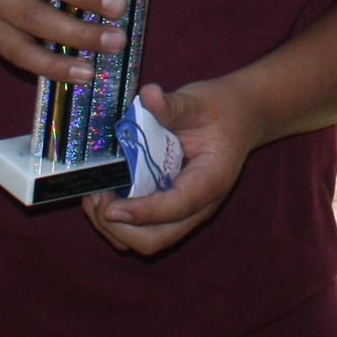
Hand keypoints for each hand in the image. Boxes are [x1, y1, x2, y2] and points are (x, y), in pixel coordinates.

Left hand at [82, 80, 254, 255]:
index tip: (110, 207)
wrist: (240, 118)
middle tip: (97, 197)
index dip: (142, 211)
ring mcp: (185, 212)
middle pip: (156, 238)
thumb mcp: (197, 102)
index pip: (176, 207)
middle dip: (120, 227)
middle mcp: (198, 206)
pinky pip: (144, 230)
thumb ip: (172, 105)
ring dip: (116, 228)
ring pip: (147, 241)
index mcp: (210, 180)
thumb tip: (148, 95)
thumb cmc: (220, 109)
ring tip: (96, 197)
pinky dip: (120, 222)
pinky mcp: (172, 210)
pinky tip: (106, 194)